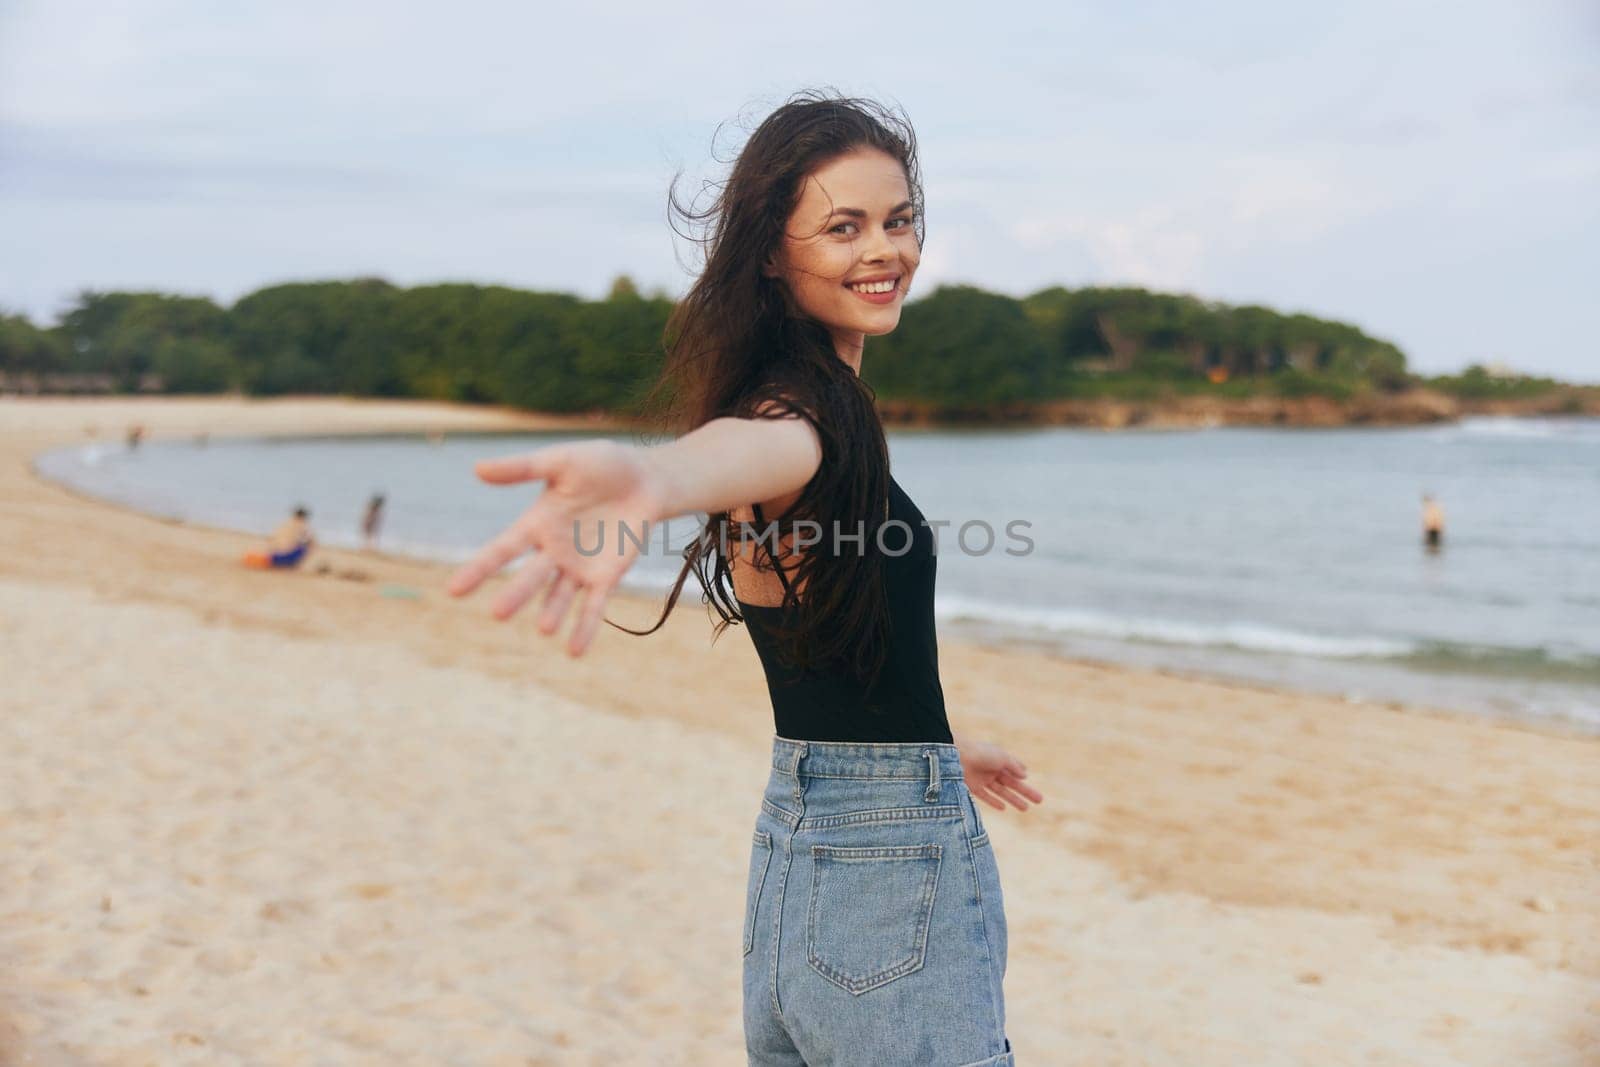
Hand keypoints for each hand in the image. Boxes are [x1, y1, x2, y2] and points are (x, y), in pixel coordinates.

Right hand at [446, 439, 663, 656]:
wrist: (646, 478)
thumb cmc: (601, 465)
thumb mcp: (560, 462)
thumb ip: (522, 468)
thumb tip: (477, 468)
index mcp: (537, 524)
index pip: (502, 549)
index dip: (479, 569)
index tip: (454, 590)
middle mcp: (553, 551)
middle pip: (531, 576)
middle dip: (516, 594)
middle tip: (497, 613)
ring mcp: (579, 568)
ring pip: (560, 595)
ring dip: (553, 612)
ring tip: (545, 629)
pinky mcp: (606, 577)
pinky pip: (594, 606)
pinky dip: (585, 628)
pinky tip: (574, 652)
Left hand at [958, 738, 1043, 812]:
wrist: (956, 756)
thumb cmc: (981, 753)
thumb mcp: (1002, 757)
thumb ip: (1014, 766)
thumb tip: (1025, 775)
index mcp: (998, 758)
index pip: (1013, 767)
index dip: (1021, 772)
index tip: (1028, 777)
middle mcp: (991, 769)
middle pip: (1012, 783)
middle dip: (1025, 791)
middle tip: (1039, 800)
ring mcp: (982, 778)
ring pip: (1002, 791)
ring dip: (1014, 800)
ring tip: (1026, 808)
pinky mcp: (973, 787)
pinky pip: (986, 796)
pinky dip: (994, 802)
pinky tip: (1003, 808)